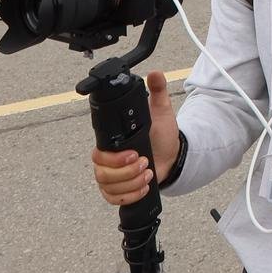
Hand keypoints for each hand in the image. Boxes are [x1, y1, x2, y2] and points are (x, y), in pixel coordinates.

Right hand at [90, 70, 179, 205]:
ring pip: (108, 187)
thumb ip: (157, 92)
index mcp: (113, 143)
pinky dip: (130, 195)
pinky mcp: (119, 190)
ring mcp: (112, 177)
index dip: (114, 158)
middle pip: (101, 173)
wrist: (172, 156)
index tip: (134, 154)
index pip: (98, 153)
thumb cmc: (162, 135)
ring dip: (131, 183)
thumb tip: (154, 73)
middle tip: (144, 162)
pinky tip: (144, 187)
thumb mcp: (162, 112)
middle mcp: (108, 161)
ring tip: (148, 173)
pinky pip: (114, 198)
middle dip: (125, 172)